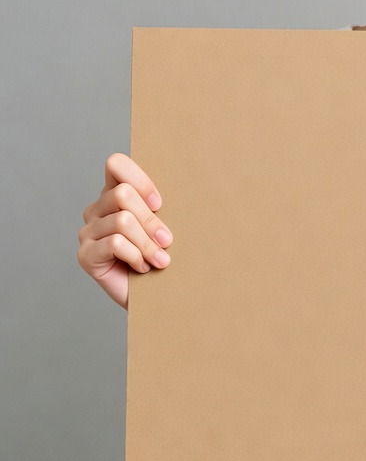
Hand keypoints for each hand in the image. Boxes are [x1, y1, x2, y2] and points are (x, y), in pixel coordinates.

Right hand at [78, 153, 172, 308]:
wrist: (157, 296)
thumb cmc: (162, 255)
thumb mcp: (165, 224)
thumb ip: (161, 204)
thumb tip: (185, 184)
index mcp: (114, 194)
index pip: (116, 164)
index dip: (140, 180)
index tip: (160, 203)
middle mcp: (97, 210)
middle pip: (122, 194)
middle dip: (151, 219)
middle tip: (167, 240)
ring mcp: (87, 232)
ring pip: (122, 221)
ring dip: (148, 243)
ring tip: (160, 259)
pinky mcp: (85, 255)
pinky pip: (116, 244)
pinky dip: (137, 256)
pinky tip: (143, 267)